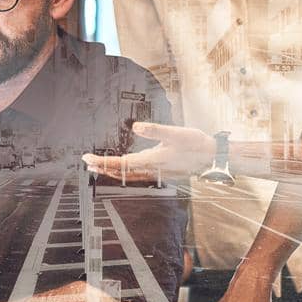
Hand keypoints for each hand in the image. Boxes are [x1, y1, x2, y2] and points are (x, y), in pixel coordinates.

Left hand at [83, 122, 215, 183]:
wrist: (214, 157)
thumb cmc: (196, 144)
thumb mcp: (176, 133)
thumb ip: (156, 130)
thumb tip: (136, 127)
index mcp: (152, 160)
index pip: (121, 163)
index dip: (103, 161)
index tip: (88, 158)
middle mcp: (152, 169)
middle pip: (122, 172)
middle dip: (103, 167)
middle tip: (87, 163)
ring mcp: (157, 172)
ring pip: (129, 175)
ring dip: (113, 170)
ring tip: (99, 166)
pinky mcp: (162, 171)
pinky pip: (138, 174)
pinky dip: (126, 171)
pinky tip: (124, 167)